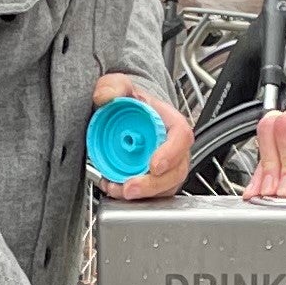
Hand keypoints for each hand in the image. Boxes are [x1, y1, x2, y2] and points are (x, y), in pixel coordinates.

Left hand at [91, 72, 193, 202]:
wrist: (129, 116)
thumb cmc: (132, 103)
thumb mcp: (120, 86)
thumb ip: (113, 86)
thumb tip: (104, 96)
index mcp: (171, 122)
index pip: (181, 137)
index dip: (171, 153)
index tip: (155, 165)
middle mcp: (174, 147)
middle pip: (176, 171)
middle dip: (153, 185)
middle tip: (130, 188)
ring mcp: (167, 166)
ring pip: (165, 187)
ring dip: (142, 194)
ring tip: (117, 189)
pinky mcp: (156, 181)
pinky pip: (152, 195)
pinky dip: (134, 198)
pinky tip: (115, 189)